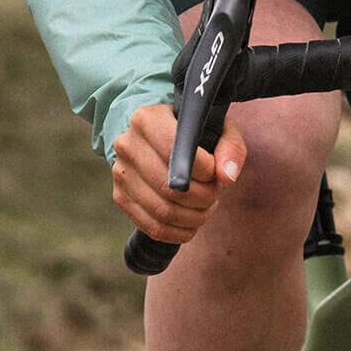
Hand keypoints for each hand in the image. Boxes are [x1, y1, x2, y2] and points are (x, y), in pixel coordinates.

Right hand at [111, 103, 246, 242]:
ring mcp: (121, 172)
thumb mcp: (217, 127)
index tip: (214, 172)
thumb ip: (229, 147)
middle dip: (202, 196)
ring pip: (162, 209)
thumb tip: (228, 177)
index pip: (176, 148)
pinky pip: (151, 226)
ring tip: (207, 207)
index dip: (203, 168)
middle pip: (170, 185)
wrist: (158, 137)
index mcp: (147, 118)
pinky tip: (192, 225)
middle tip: (215, 194)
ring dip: (194, 216)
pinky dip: (178, 232)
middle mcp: (128, 144)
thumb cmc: (194, 132)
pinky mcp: (120, 197)